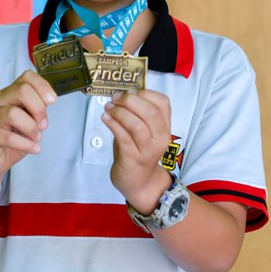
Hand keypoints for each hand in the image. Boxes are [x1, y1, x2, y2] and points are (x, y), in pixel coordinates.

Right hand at [0, 70, 56, 174]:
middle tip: (43, 125)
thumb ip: (38, 105)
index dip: (43, 87)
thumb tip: (49, 99)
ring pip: (13, 113)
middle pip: (21, 91)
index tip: (52, 101)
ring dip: (31, 128)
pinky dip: (27, 144)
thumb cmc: (14, 133)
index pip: (27, 77)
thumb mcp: (30, 117)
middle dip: (38, 109)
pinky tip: (34, 148)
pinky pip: (9, 138)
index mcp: (9, 92)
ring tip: (36, 137)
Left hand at [101, 89, 172, 211]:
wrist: (139, 181)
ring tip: (108, 108)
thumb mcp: (143, 130)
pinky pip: (123, 137)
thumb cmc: (138, 151)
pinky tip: (105, 118)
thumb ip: (137, 113)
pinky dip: (113, 124)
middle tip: (115, 97)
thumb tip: (121, 94)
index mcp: (165, 127)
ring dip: (120, 112)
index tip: (128, 90)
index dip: (144, 92)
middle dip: (130, 100)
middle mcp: (160, 138)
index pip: (163, 103)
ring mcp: (148, 149)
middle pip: (150, 112)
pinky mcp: (133, 158)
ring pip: (137, 124)